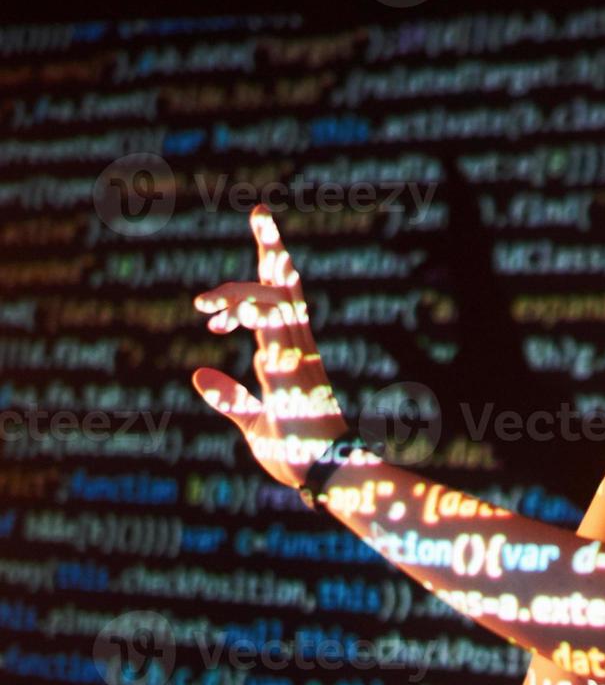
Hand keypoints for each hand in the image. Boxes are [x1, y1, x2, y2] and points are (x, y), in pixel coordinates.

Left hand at [191, 206, 347, 488]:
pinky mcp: (290, 371)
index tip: (232, 279)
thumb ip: (230, 398)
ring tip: (221, 279)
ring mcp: (296, 356)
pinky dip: (252, 309)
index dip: (263, 276)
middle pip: (285, 285)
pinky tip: (226, 307)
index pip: (278, 303)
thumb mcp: (254, 423)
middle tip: (262, 211)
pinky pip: (272, 328)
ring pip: (278, 298)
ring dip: (252, 274)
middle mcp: (297, 347)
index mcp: (291, 355)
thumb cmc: (298, 454)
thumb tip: (198, 375)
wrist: (325, 474)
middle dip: (273, 246)